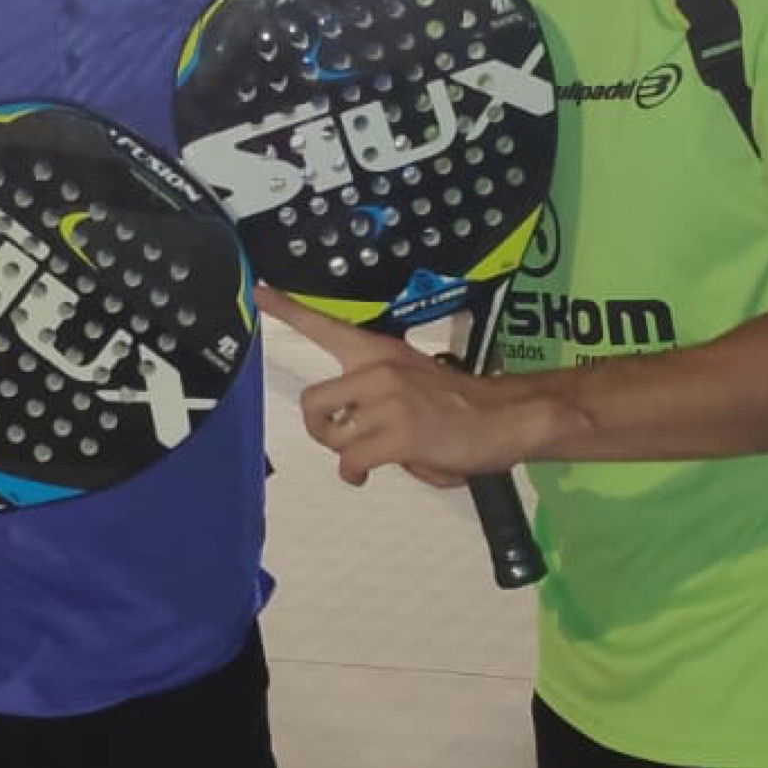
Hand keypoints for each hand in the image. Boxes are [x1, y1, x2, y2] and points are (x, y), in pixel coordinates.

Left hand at [261, 289, 583, 487]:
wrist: (508, 416)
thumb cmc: (463, 404)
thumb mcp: (414, 383)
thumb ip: (379, 395)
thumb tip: (359, 429)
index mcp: (380, 352)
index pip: (327, 326)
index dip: (289, 309)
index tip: (259, 292)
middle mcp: (378, 370)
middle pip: (313, 402)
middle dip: (321, 429)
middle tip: (344, 441)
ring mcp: (387, 402)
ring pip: (333, 437)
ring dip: (345, 454)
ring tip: (367, 459)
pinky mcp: (399, 435)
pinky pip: (352, 462)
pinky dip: (355, 475)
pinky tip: (368, 476)